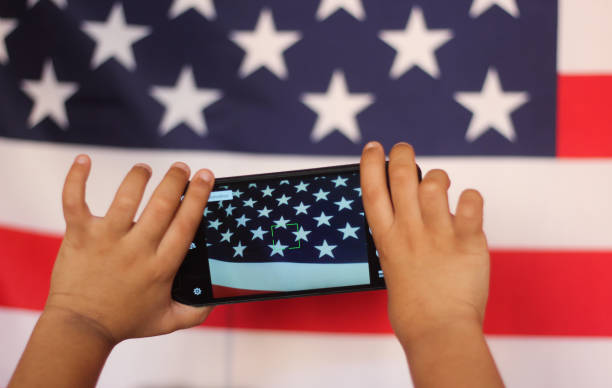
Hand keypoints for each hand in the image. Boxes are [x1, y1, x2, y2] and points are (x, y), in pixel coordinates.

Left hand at [45, 155, 214, 344]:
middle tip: (182, 167)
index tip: (205, 176)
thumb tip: (217, 299)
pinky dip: (77, 178)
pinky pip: (75, 200)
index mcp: (162, 266)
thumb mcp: (168, 321)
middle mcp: (137, 249)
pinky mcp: (79, 235)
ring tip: (145, 169)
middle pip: (162, 205)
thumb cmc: (125, 322)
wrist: (80, 329)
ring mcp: (107, 240)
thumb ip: (196, 311)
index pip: (186, 223)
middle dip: (176, 180)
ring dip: (139, 176)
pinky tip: (83, 160)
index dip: (198, 196)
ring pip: (126, 197)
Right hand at [360, 142, 489, 346]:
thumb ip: (398, 243)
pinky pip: (471, 202)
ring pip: (435, 183)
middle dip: (402, 155)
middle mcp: (409, 232)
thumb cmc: (413, 309)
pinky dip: (470, 197)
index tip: (374, 147)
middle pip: (401, 177)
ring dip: (438, 177)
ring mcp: (438, 235)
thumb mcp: (392, 268)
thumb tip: (406, 225)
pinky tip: (467, 205)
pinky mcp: (467, 241)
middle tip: (404, 149)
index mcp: (386, 240)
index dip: (371, 164)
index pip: (373, 190)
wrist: (439, 332)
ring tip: (440, 185)